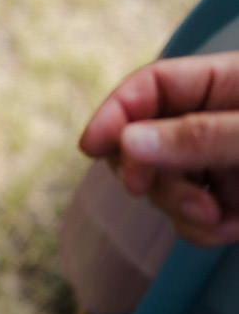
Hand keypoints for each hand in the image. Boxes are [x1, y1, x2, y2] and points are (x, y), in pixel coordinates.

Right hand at [79, 52, 238, 246]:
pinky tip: (236, 229)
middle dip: (150, 173)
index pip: (150, 87)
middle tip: (170, 194)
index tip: (89, 147)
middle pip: (144, 139)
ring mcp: (221, 163)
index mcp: (223, 83)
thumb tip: (125, 143)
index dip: (115, 112)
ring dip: (180, 207)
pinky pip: (191, 219)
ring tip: (220, 219)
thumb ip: (199, 136)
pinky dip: (204, 230)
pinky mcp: (230, 202)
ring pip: (162, 185)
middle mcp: (214, 121)